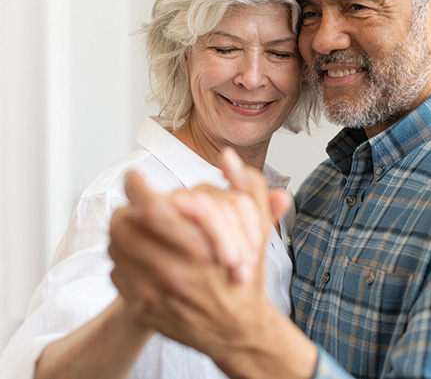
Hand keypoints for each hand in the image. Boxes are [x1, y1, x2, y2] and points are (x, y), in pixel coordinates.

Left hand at [108, 148, 290, 349]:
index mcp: (199, 249)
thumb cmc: (245, 278)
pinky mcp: (142, 308)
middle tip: (136, 202)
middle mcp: (172, 272)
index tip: (136, 176)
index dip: (137, 185)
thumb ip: (248, 189)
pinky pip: (116, 272)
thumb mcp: (257, 231)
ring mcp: (153, 293)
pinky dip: (125, 257)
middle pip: (123, 224)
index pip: (150, 207)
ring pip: (116, 246)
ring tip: (140, 227)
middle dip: (127, 206)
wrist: (237, 330)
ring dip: (124, 230)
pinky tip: (143, 254)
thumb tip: (227, 156)